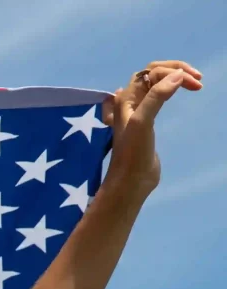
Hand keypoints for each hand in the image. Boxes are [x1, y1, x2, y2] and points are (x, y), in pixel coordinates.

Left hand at [102, 60, 201, 196]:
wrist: (131, 179)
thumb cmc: (134, 151)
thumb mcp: (142, 121)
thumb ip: (156, 97)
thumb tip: (177, 75)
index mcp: (126, 98)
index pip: (151, 71)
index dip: (173, 71)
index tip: (195, 83)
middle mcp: (130, 102)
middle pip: (153, 73)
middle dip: (176, 71)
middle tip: (198, 79)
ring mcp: (138, 112)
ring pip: (156, 85)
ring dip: (175, 79)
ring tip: (196, 85)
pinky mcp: (145, 122)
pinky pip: (157, 98)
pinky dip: (170, 90)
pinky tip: (176, 91)